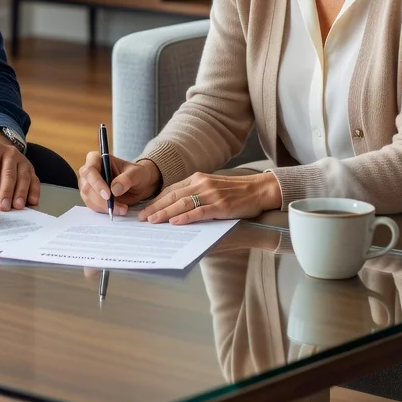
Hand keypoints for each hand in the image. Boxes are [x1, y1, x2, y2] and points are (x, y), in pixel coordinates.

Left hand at [0, 131, 38, 210]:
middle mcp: (9, 152)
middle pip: (9, 174)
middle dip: (6, 192)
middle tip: (3, 208)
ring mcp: (21, 159)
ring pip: (23, 177)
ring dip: (21, 193)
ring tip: (17, 206)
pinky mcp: (30, 167)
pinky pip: (34, 180)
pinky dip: (34, 192)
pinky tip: (32, 202)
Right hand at [78, 153, 160, 215]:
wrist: (138, 185)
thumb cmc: (136, 174)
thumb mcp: (136, 173)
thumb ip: (127, 178)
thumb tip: (114, 189)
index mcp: (96, 159)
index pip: (90, 170)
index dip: (96, 183)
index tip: (108, 195)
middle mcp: (89, 172)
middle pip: (87, 187)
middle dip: (101, 199)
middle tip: (116, 206)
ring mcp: (88, 185)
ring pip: (89, 199)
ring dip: (104, 207)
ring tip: (122, 208)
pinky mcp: (91, 197)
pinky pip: (93, 206)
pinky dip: (104, 210)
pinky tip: (118, 210)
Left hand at [138, 171, 281, 224]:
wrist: (260, 189)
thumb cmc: (237, 191)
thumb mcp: (213, 186)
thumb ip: (196, 193)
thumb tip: (178, 207)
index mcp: (198, 178)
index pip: (171, 190)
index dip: (157, 200)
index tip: (145, 209)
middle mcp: (202, 184)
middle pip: (173, 197)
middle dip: (155, 207)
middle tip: (142, 218)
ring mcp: (211, 194)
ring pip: (182, 204)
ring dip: (165, 213)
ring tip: (153, 221)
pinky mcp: (221, 206)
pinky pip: (199, 212)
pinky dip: (185, 217)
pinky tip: (175, 222)